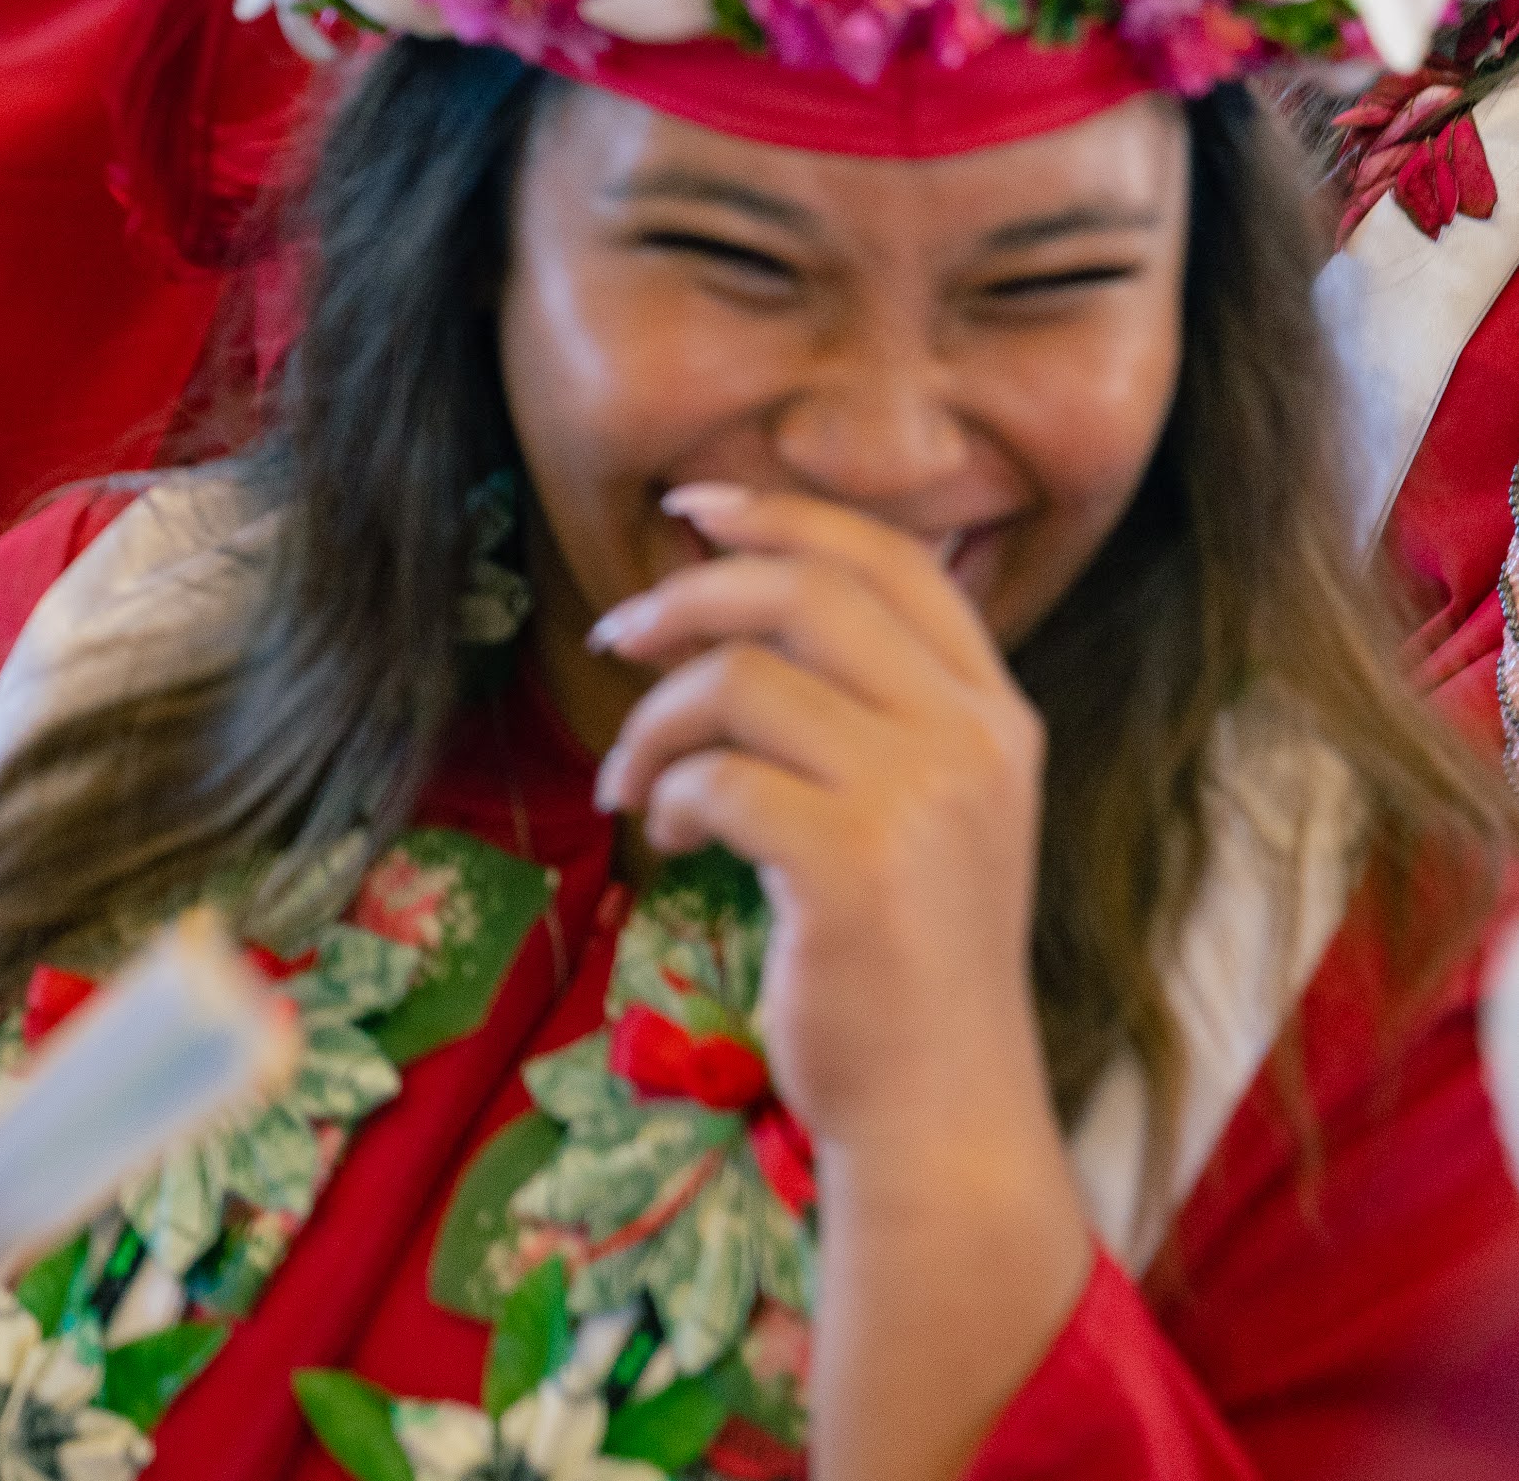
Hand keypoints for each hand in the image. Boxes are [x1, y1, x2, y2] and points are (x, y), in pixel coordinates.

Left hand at [587, 482, 1059, 1161]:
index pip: (892, 560)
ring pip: (741, 679)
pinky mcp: (854, 862)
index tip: (689, 508)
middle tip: (615, 639)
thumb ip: (876, 707)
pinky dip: (665, 796)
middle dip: (685, 598)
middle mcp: (975, 740)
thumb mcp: (928, 810)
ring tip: (635, 784)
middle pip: (803, 591)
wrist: (939, 1105)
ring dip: (655, 724)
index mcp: (997, 714)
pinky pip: (715, 776)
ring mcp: (923, 798)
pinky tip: (667, 838)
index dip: (782, 514)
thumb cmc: (903, 956)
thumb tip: (745, 587)